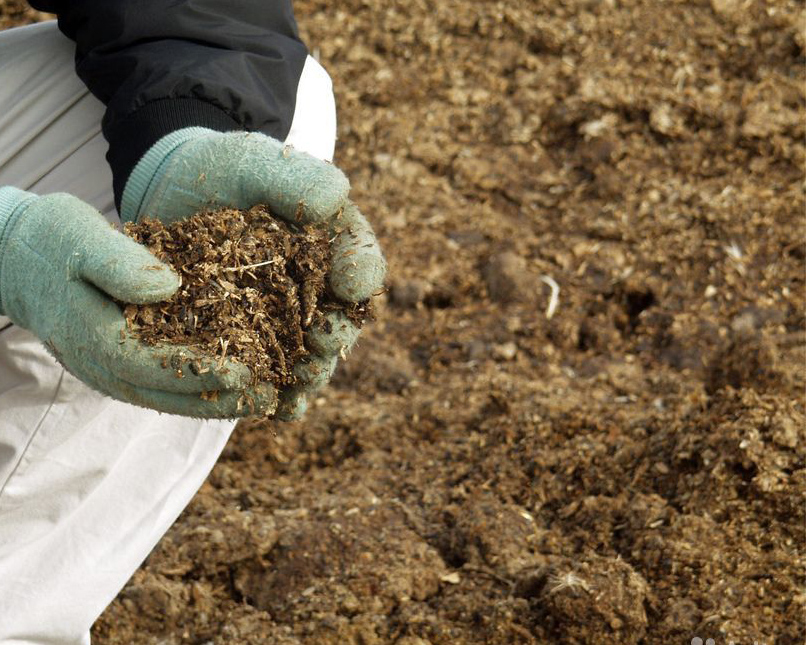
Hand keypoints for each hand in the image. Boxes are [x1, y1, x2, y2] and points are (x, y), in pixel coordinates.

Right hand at [0, 188, 274, 416]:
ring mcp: (106, 368)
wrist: (13, 256)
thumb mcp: (82, 237)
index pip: (154, 366)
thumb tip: (171, 288)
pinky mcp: (116, 361)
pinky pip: (159, 385)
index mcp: (94, 336)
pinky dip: (196, 390)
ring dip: (213, 403)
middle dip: (219, 401)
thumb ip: (121, 264)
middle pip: (166, 395)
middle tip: (269, 400)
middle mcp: (100, 364)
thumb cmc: (50, 239)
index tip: (246, 373)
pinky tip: (231, 385)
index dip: (202, 372)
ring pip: (165, 398)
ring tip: (261, 402)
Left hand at [120, 128, 385, 418]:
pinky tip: (275, 409)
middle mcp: (318, 287)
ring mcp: (287, 319)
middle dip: (336, 334)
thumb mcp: (255, 163)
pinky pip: (273, 373)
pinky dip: (278, 394)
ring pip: (311, 353)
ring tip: (301, 384)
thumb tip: (337, 198)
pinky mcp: (252, 342)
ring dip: (311, 373)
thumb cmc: (225, 172)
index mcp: (333, 241)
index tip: (353, 282)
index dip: (362, 273)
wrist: (176, 194)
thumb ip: (296, 178)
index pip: (361, 260)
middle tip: (324, 344)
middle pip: (342, 317)